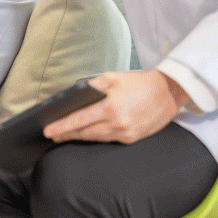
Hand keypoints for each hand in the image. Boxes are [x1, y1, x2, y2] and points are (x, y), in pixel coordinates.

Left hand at [42, 70, 189, 144]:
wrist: (168, 93)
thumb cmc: (141, 83)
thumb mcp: (113, 78)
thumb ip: (92, 86)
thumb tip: (75, 95)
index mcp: (110, 107)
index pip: (79, 119)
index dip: (62, 126)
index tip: (49, 130)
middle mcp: (117, 124)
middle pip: (85, 132)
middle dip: (67, 134)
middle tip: (52, 135)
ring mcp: (125, 133)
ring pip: (96, 138)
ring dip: (79, 137)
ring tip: (65, 135)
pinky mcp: (132, 138)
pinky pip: (108, 139)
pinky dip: (96, 137)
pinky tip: (87, 134)